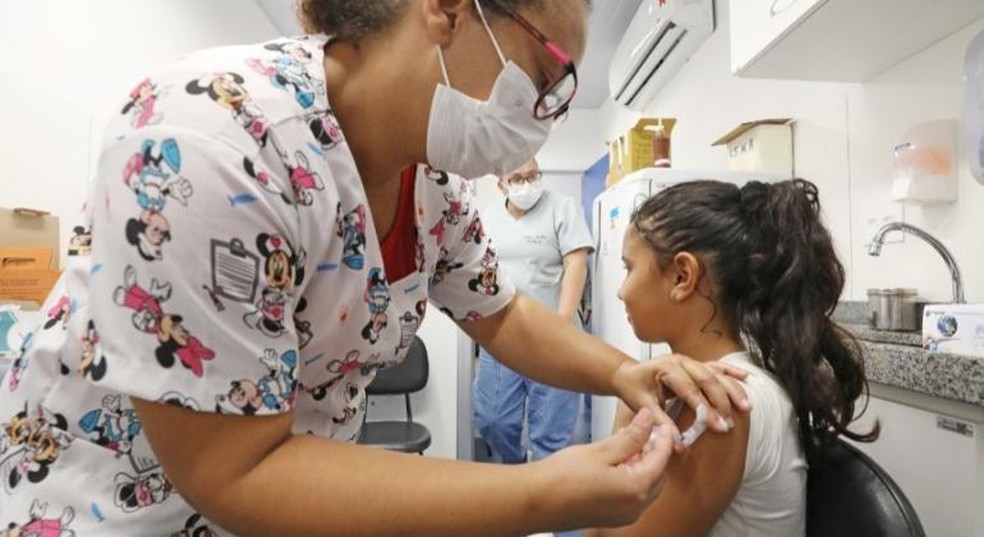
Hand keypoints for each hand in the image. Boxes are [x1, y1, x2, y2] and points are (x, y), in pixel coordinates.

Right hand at [531, 409, 676, 529]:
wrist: (535, 501)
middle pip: (658, 475)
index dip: (663, 436)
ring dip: (643, 464)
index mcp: (636, 489)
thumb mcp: (602, 450)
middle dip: (655, 452)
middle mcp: (635, 508)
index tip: (660, 421)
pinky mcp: (612, 517)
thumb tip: (648, 420)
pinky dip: (632, 477)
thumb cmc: (562, 477)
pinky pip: (633, 496)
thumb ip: (631, 437)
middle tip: (646, 430)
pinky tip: (618, 462)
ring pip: (646, 486)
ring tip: (630, 442)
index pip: (661, 459)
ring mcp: (624, 516)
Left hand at [612, 353, 750, 439]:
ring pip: (715, 372)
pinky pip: (716, 366)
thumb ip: (660, 423)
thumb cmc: (634, 388)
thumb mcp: (642, 406)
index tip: (719, 427)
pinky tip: (746, 378)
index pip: (690, 390)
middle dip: (722, 401)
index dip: (706, 409)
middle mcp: (680, 360)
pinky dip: (731, 372)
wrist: (628, 374)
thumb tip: (677, 443)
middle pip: (707, 379)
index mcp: (666, 368)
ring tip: (746, 407)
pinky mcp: (695, 364)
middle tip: (731, 423)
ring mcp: (689, 360)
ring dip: (732, 389)